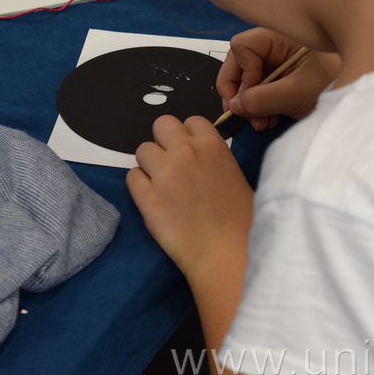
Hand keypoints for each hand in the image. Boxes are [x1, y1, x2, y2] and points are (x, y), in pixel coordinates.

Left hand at [126, 115, 253, 282]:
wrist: (228, 253)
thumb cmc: (242, 220)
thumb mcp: (235, 175)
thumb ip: (213, 158)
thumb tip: (197, 158)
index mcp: (212, 145)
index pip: (190, 120)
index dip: (188, 135)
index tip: (190, 151)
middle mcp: (185, 152)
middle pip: (161, 124)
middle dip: (164, 141)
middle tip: (171, 163)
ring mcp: (163, 174)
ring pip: (142, 150)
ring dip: (150, 164)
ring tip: (162, 184)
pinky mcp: (147, 198)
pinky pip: (131, 177)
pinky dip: (139, 186)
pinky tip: (153, 199)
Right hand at [217, 27, 340, 128]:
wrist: (366, 102)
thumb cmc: (339, 84)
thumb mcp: (297, 94)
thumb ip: (262, 99)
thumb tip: (234, 106)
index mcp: (282, 38)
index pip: (242, 47)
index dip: (241, 72)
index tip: (248, 95)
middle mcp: (279, 47)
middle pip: (241, 63)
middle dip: (240, 91)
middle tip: (242, 115)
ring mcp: (282, 64)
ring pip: (250, 80)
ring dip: (250, 104)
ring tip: (261, 123)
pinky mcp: (286, 80)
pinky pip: (262, 90)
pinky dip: (261, 106)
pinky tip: (270, 120)